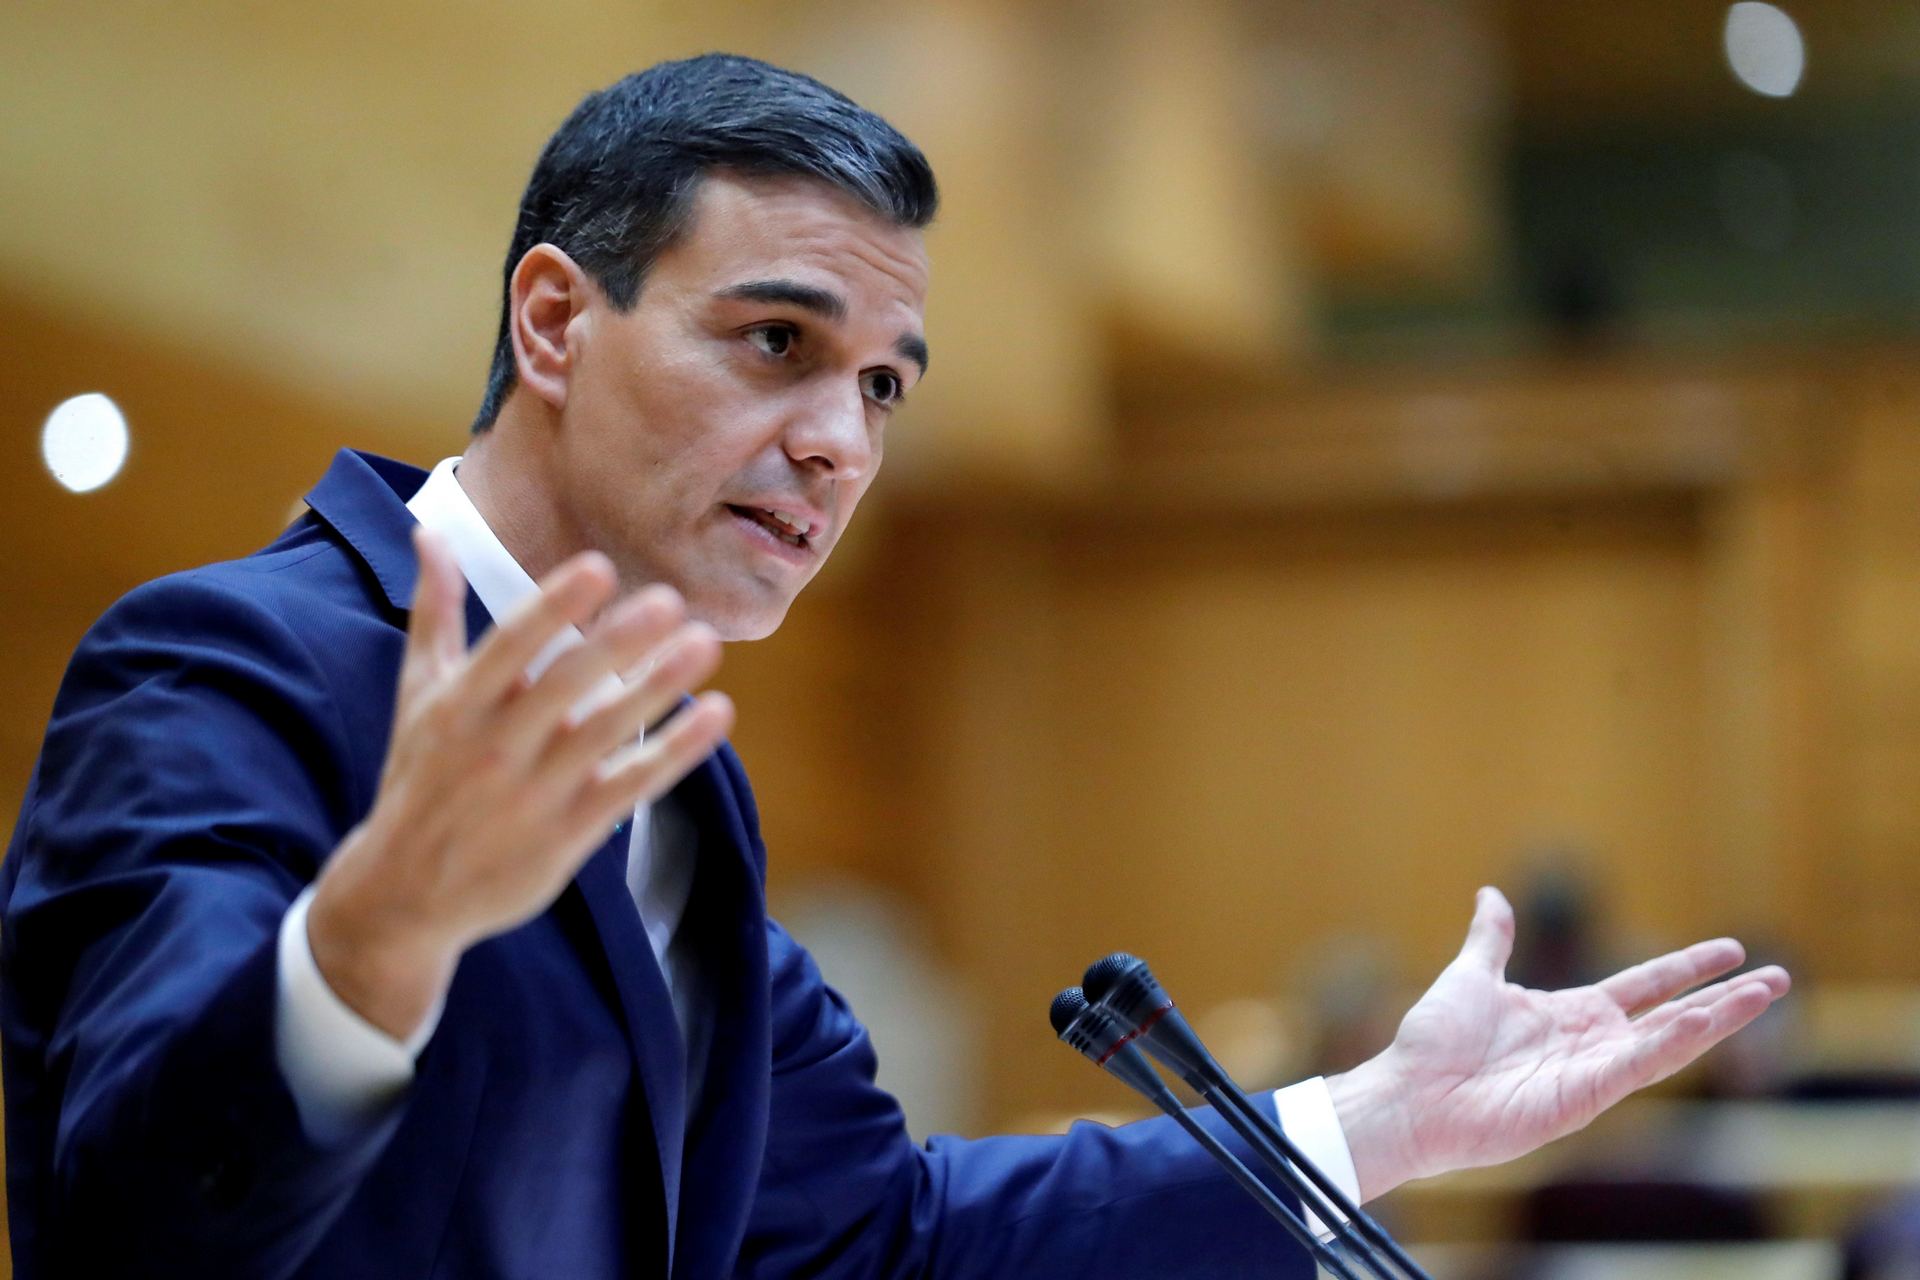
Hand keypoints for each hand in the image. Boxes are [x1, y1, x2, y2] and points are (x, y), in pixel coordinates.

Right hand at [307, 527, 734, 1039]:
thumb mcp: (418, 694)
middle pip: (563, 686)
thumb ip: (433, 612)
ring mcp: (533, 794)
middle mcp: (494, 747)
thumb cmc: (418, 778)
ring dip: (658, 686)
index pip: (509, 646)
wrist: (403, 895)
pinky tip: (715, 713)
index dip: (553, 607)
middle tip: (671, 600)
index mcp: (458, 706)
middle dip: (618, 642)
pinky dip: (676, 751)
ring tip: (704, 644)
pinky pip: (631, 784)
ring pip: (605, 732)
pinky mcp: (568, 834)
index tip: (598, 568)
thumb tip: (429, 532)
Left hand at [1326, 886, 1789, 1200]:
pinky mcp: (1585, 1097)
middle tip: (1778, 978)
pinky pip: (1638, 1066)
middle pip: (1674, 1015)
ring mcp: (1593, 1072)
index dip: (1686, 969)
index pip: (1645, 987)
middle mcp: (1591, 1043)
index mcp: (1570, 1014)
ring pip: (1671, 1042)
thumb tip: (1491, 894)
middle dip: (1726, 998)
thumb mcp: (1471, 975)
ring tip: (1765, 993)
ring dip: (1719, 1019)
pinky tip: (1707, 1020)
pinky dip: (1674, 1043)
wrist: (1411, 1093)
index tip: (1730, 950)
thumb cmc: (1433, 1043)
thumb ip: (1492, 939)